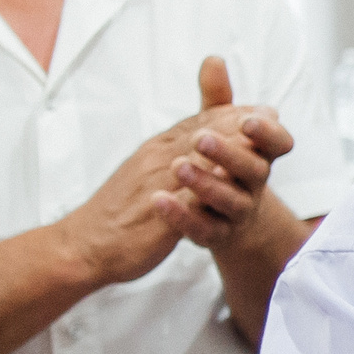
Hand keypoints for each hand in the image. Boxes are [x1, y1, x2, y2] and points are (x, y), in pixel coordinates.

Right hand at [62, 60, 280, 284]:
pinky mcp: (156, 218)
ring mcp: (154, 186)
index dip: (230, 115)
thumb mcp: (147, 173)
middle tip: (270, 117)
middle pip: (200, 135)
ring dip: (226, 149)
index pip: (197, 124)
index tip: (262, 110)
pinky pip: (183, 201)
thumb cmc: (120, 210)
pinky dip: (207, 188)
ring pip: (194, 161)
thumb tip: (201, 142)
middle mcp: (155, 161)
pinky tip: (230, 186)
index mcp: (156, 150)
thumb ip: (175, 153)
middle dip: (236, 124)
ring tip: (256, 142)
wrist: (84, 244)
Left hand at [152, 58, 295, 256]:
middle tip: (200, 138)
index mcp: (261, 155)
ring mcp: (238, 212)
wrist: (226, 218)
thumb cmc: (226, 166)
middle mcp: (254, 184)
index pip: (280, 143)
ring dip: (205, 184)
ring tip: (177, 166)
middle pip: (254, 171)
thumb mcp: (221, 131)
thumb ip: (218, 99)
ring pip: (230, 201)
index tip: (248, 120)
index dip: (268, 132)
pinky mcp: (216, 236)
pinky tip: (158, 199)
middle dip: (229, 154)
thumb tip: (213, 60)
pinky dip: (182, 216)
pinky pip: (204, 229)